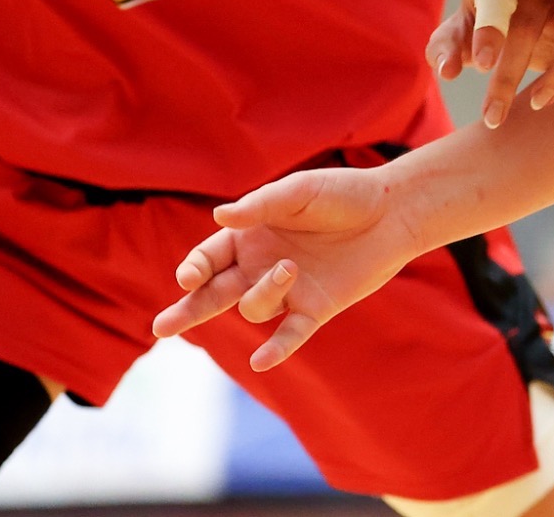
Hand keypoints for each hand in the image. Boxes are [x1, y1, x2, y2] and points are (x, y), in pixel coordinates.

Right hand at [152, 166, 420, 369]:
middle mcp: (261, 265)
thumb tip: (218, 217)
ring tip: (290, 268)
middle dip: (187, 311)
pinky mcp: (316, 308)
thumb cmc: (344, 194)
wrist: (394, 213)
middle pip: (214, 295)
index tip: (188, 277)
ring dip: (264, 293)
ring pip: (254, 307)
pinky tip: (262, 362)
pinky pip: (290, 335)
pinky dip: (277, 349)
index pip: (209, 257)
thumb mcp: (300, 191)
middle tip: (160, 329)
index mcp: (250, 235)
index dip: (195, 268)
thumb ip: (261, 206)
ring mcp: (287, 290)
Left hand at [426, 0, 553, 128]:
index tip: (480, 65)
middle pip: (530, 24)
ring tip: (536, 103)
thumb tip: (447, 71)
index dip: (489, 31)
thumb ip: (446, 47)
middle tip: (492, 117)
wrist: (528, 3)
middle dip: (510, 75)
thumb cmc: (489, 17)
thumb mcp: (462, 28)